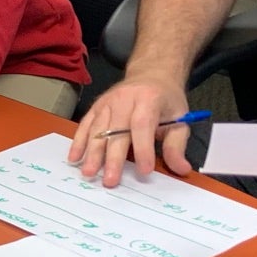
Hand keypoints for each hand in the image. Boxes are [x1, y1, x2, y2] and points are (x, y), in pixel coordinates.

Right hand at [68, 70, 192, 185]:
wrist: (151, 74)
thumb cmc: (166, 101)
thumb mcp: (179, 120)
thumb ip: (177, 146)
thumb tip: (181, 169)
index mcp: (148, 99)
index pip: (142, 125)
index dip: (143, 149)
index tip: (144, 171)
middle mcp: (124, 98)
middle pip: (116, 130)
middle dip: (113, 158)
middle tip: (110, 181)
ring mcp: (107, 102)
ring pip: (97, 129)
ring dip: (92, 153)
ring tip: (89, 173)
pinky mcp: (96, 107)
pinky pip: (85, 125)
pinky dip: (79, 142)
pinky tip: (74, 158)